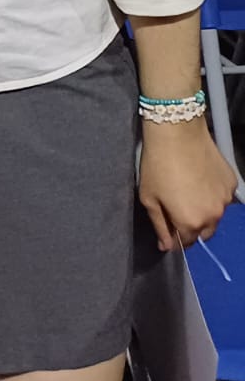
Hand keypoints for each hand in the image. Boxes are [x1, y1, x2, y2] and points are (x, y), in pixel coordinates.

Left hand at [139, 120, 236, 250]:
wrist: (177, 133)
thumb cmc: (157, 166)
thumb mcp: (149, 198)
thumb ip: (159, 226)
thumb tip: (166, 246)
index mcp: (192, 222)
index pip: (186, 242)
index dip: (175, 236)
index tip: (167, 225)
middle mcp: (214, 216)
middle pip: (203, 232)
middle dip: (190, 226)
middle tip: (175, 207)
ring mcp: (226, 200)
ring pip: (214, 215)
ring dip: (203, 211)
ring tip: (186, 190)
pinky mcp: (232, 183)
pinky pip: (222, 197)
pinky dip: (212, 194)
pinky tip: (199, 179)